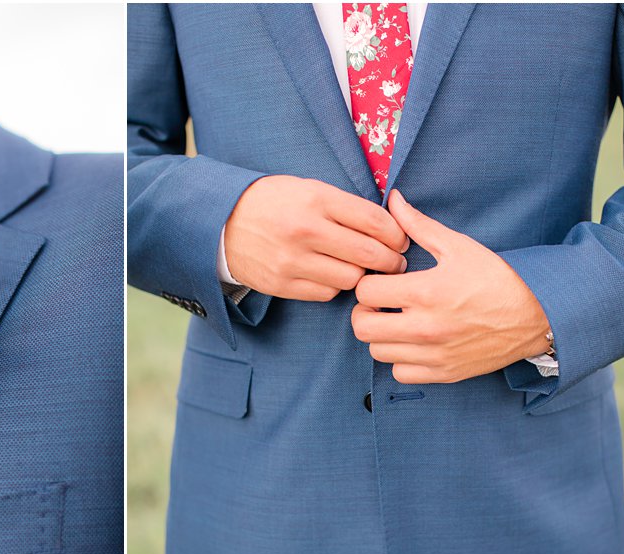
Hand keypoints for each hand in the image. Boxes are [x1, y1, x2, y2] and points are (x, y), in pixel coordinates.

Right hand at [224, 175, 408, 300]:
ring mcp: (293, 260)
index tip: (401, 240)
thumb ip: (347, 205)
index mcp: (316, 199)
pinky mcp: (282, 284)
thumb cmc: (274, 202)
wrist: (221, 222)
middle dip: (392, 261)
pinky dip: (337, 287)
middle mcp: (306, 230)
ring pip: (352, 279)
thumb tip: (393, 225)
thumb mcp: (309, 188)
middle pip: (370, 255)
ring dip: (363, 276)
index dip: (397, 234)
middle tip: (396, 262)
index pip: (375, 222)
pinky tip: (334, 275)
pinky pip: (327, 294)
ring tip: (363, 269)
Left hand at [351, 190, 550, 384]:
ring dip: (381, 335)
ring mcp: (434, 353)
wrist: (535, 315)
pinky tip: (412, 343)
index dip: (368, 282)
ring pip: (377, 352)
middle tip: (380, 303)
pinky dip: (400, 360)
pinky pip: (400, 373)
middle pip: (362, 327)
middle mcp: (425, 327)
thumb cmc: (496, 278)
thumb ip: (419, 226)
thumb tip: (394, 200)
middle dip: (365, 311)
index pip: (365, 292)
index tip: (382, 280)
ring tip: (397, 322)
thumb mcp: (458, 246)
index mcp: (424, 291)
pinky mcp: (444, 372)